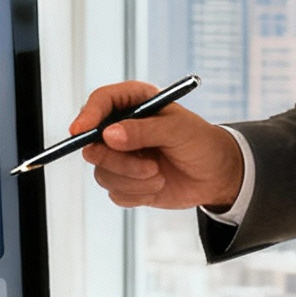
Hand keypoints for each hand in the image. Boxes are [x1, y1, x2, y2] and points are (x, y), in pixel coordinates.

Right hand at [71, 79, 242, 213]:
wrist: (215, 175)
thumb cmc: (201, 142)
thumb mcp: (178, 130)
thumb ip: (144, 130)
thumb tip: (109, 135)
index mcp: (134, 103)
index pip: (100, 102)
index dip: (87, 115)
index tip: (80, 132)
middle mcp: (121, 128)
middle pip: (92, 143)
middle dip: (118, 160)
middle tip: (148, 167)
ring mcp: (120, 156)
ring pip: (102, 172)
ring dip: (133, 179)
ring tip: (159, 175)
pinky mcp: (124, 181)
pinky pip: (115, 192)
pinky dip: (137, 194)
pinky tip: (157, 185)